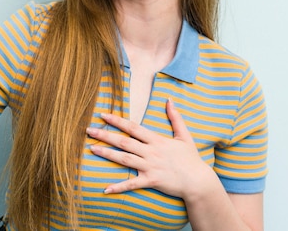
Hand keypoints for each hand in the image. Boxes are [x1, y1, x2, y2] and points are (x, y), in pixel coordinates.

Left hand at [86, 98, 213, 198]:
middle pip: (124, 141)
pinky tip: (106, 188)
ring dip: (107, 154)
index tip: (103, 115)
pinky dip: (119, 187)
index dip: (117, 120)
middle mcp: (151, 152)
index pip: (133, 127)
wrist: (198, 181)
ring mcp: (150, 167)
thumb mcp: (185, 136)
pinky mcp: (151, 181)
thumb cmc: (191, 159)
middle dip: (106, 135)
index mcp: (156, 140)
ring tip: (92, 149)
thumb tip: (169, 99)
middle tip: (89, 130)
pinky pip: (132, 184)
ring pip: (124, 159)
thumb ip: (175, 117)